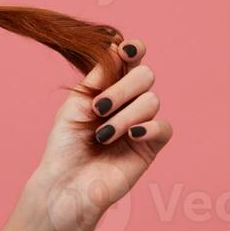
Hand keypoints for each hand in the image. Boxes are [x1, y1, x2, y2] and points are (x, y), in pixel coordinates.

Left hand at [21, 38, 173, 230]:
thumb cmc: (65, 144)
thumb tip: (115, 47)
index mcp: (109, 87)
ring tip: (102, 136)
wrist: (65, 183)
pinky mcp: (150, 147)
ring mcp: (141, 123)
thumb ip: (98, 77)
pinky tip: (131, 135)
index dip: (134, 50)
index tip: (128, 49)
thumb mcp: (76, 104)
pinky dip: (149, 127)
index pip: (130, 61)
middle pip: (145, 76)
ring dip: (123, 116)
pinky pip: (164, 128)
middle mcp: (129, 102)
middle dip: (122, 88)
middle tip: (98, 108)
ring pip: (151, 101)